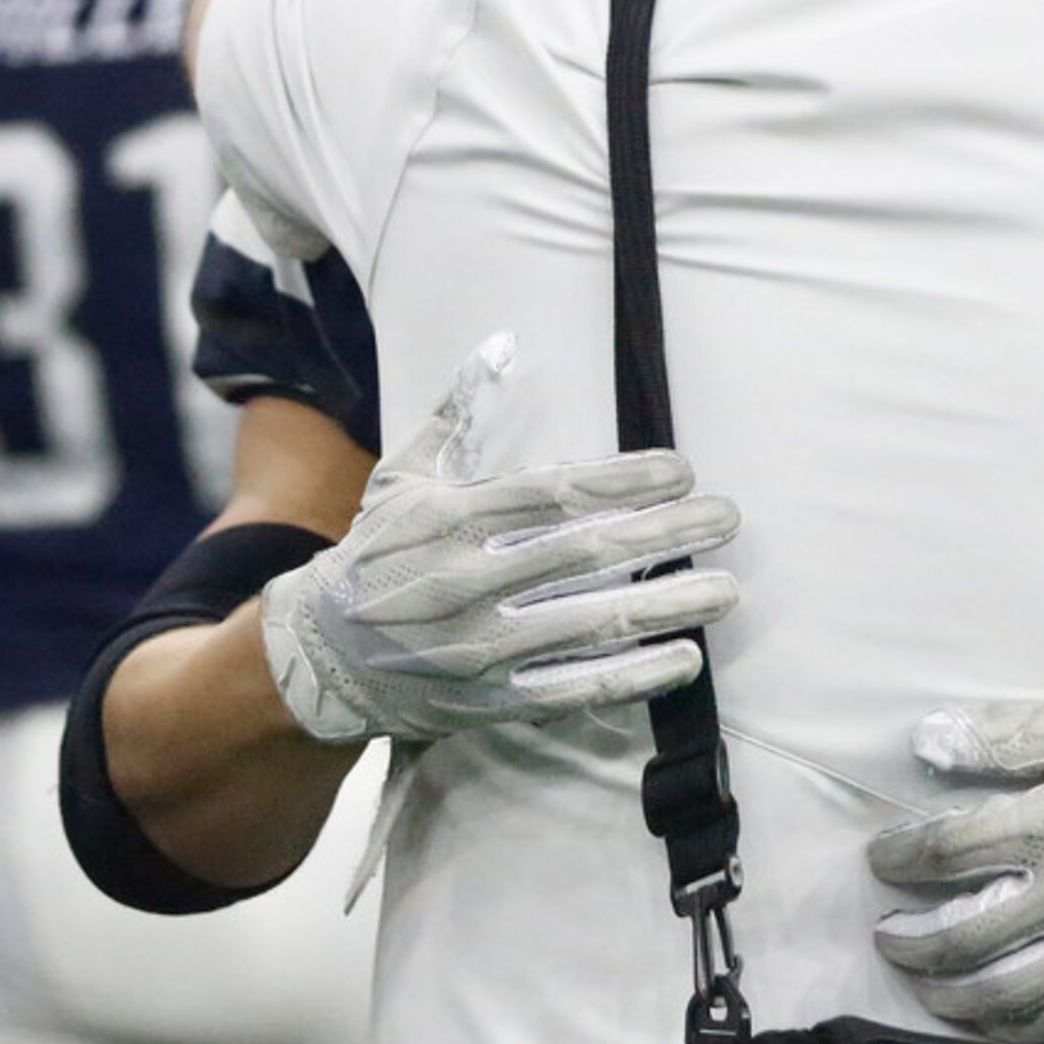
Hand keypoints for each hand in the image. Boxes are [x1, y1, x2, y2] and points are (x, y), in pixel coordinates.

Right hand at [260, 332, 738, 741]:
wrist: (316, 659)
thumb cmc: (375, 554)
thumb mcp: (402, 475)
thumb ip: (455, 410)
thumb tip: (502, 342)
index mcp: (447, 520)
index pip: (553, 493)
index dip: (624, 480)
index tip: (682, 470)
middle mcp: (464, 582)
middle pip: (586, 554)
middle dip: (666, 534)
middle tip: (727, 518)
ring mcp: (478, 649)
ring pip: (591, 624)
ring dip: (667, 605)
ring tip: (728, 588)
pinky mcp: (488, 702)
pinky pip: (573, 689)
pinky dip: (633, 677)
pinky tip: (684, 657)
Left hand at [869, 694, 1043, 1043]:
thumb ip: (1007, 736)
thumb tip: (931, 741)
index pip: (950, 849)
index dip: (903, 856)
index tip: (882, 860)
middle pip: (965, 933)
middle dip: (913, 941)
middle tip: (889, 936)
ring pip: (1007, 991)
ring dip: (952, 994)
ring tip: (928, 985)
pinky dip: (1021, 1028)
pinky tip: (997, 1020)